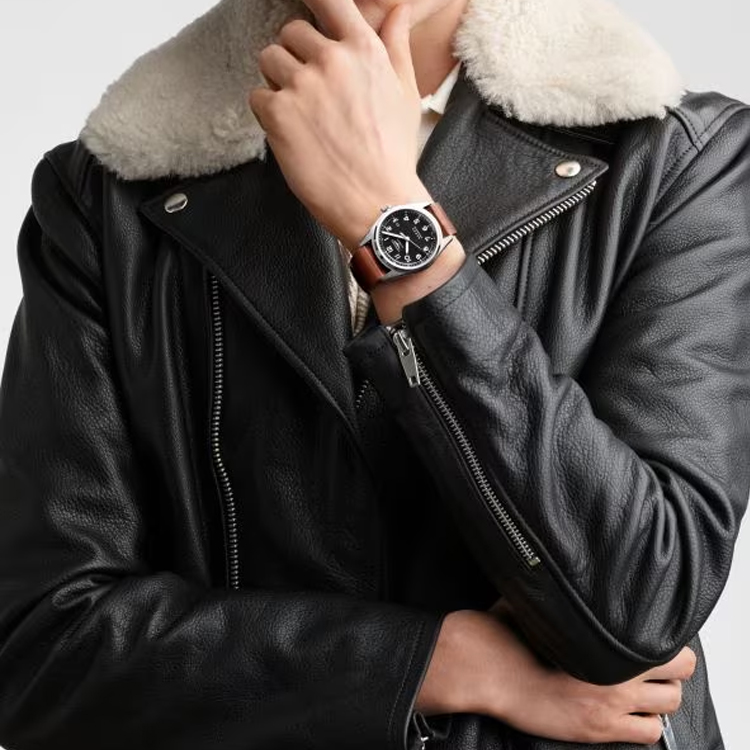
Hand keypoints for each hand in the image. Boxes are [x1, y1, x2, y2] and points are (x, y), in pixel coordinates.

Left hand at [248, 0, 431, 250]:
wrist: (376, 202)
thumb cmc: (393, 154)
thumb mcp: (405, 94)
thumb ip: (396, 45)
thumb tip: (396, 9)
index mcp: (363, 50)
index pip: (328, 0)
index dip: (312, 0)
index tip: (305, 5)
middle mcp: (330, 60)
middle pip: (290, 33)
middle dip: (296, 56)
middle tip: (310, 90)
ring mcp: (301, 86)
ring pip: (269, 60)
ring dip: (278, 82)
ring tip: (301, 114)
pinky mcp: (278, 114)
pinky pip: (257, 97)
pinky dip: (269, 114)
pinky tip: (293, 134)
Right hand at [417, 605, 696, 745]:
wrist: (490, 669)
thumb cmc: (508, 633)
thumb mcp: (539, 599)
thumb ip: (560, 591)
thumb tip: (555, 566)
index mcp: (606, 636)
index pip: (669, 641)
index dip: (668, 641)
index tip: (655, 639)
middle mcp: (618, 670)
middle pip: (681, 672)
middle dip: (672, 668)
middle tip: (655, 665)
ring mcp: (612, 703)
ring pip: (670, 704)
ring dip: (660, 697)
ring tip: (643, 689)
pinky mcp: (600, 728)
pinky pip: (649, 733)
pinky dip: (645, 724)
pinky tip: (629, 713)